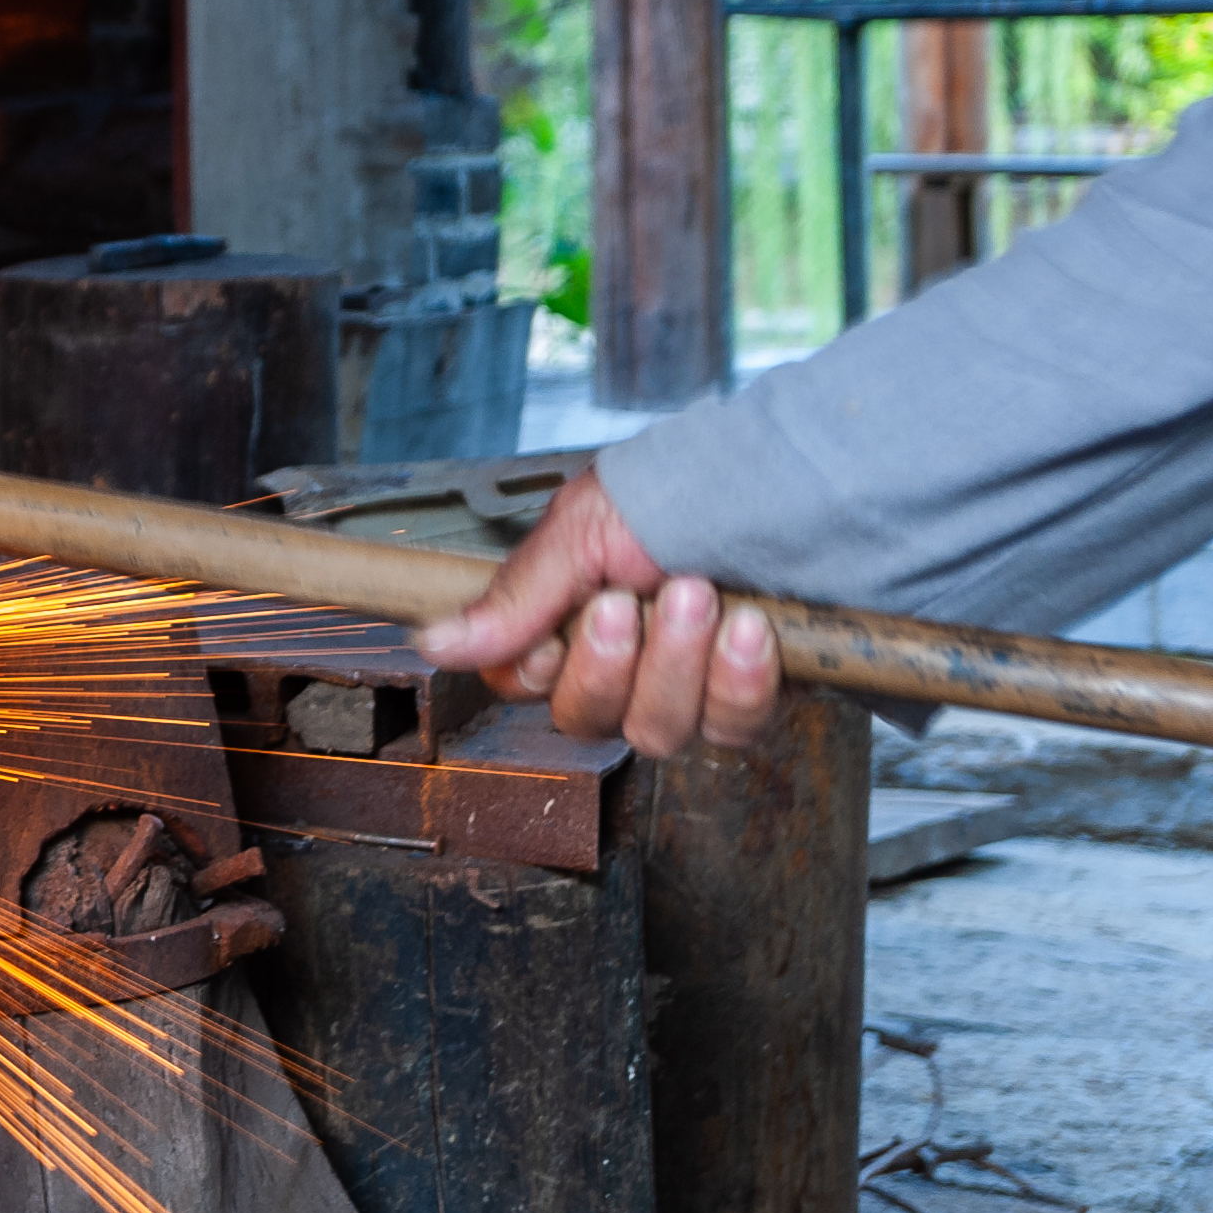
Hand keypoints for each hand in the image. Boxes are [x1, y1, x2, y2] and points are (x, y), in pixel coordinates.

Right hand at [410, 470, 780, 751]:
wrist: (780, 481)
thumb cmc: (677, 492)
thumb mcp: (581, 530)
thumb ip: (514, 598)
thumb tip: (431, 643)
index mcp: (566, 622)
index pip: (523, 685)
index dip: (540, 669)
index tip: (566, 622)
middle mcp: (621, 667)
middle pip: (586, 720)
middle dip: (614, 661)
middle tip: (637, 599)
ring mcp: (683, 691)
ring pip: (657, 731)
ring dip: (678, 664)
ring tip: (701, 594)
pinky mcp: (745, 702)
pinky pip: (731, 729)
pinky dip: (739, 682)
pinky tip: (751, 631)